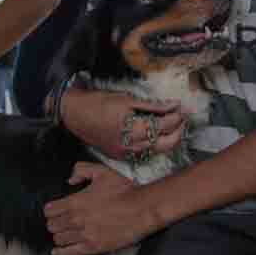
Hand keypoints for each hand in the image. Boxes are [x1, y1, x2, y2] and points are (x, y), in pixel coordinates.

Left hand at [44, 162, 163, 254]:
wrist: (142, 209)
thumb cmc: (123, 190)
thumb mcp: (101, 171)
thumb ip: (80, 170)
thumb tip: (70, 180)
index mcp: (74, 202)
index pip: (49, 210)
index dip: (51, 209)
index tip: (54, 210)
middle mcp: (75, 220)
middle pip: (52, 226)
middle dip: (55, 222)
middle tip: (61, 221)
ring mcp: (84, 235)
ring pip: (59, 239)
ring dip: (60, 235)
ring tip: (65, 233)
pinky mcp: (93, 248)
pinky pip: (69, 253)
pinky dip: (61, 253)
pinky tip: (57, 252)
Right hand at [60, 89, 186, 159]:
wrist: (74, 114)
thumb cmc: (99, 102)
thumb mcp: (127, 99)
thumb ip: (152, 105)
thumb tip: (174, 104)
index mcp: (134, 128)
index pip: (165, 125)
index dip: (177, 116)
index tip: (181, 108)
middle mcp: (132, 144)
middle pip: (166, 144)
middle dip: (178, 132)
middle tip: (181, 119)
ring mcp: (125, 152)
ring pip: (155, 150)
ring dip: (165, 138)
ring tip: (168, 125)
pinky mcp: (119, 155)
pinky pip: (141, 152)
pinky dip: (150, 143)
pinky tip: (150, 133)